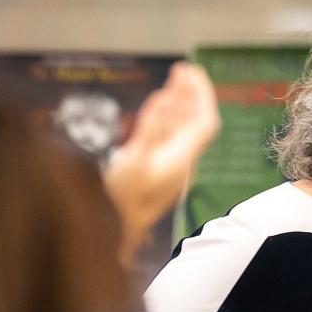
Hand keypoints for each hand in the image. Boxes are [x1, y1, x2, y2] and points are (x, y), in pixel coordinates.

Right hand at [103, 62, 219, 263]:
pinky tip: (156, 113)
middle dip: (190, 94)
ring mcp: (168, 171)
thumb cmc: (116, 205)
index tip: (189, 70)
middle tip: (181, 69)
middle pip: (195, 124)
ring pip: (181, 133)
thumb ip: (150, 130)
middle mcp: (180, 165)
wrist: (108, 242)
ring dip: (179, 106)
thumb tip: (165, 98)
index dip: (201, 93)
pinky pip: (168, 142)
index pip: (204, 121)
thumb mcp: (131, 164)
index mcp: (180, 161)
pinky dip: (165, 122)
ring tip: (171, 83)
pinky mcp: (155, 176)